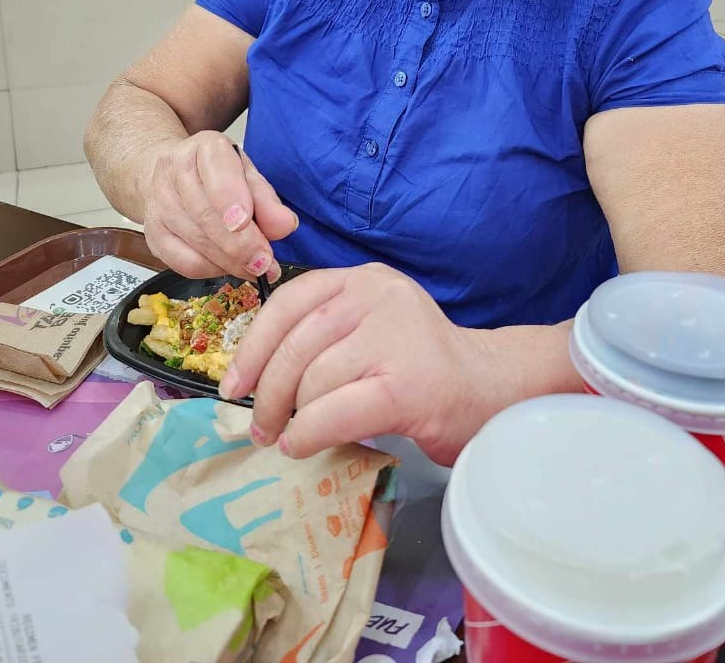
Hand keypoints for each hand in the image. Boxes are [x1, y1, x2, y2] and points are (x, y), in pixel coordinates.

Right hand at [143, 131, 298, 281]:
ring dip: (230, 262)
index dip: (231, 201)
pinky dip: (210, 270)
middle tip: (265, 262)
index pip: (217, 174)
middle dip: (240, 244)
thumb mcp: (248, 175)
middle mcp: (175, 171)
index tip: (247, 223)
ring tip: (256, 268)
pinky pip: (182, 261)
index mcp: (205, 148)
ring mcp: (158, 203)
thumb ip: (268, 200)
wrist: (172, 173)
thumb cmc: (217, 173)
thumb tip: (285, 225)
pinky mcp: (152, 233)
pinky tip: (229, 268)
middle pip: (206, 214)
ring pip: (195, 241)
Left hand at [219, 263, 488, 465]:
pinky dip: (308, 434)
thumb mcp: (372, 328)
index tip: (234, 383)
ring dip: (291, 418)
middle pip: (296, 344)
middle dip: (268, 392)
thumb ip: (325, 333)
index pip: (291, 301)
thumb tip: (253, 374)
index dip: (254, 344)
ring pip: (312, 381)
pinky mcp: (404, 384)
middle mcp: (378, 295)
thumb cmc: (422, 367)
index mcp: (365, 279)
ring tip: (290, 436)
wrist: (489, 390)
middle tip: (260, 426)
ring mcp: (394, 336)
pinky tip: (303, 445)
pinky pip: (333, 412)